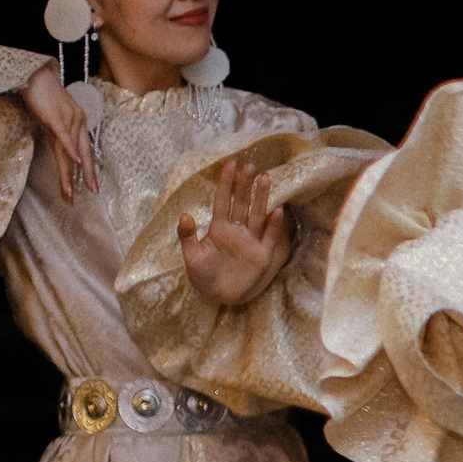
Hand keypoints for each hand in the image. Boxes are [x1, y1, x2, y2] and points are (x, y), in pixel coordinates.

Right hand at [20, 63, 97, 201]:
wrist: (36, 73)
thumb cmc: (43, 94)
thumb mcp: (54, 117)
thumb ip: (59, 134)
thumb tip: (62, 152)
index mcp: (78, 123)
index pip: (85, 150)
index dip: (88, 170)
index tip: (90, 187)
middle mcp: (78, 122)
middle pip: (84, 153)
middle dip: (87, 176)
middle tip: (92, 193)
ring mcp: (68, 119)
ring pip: (71, 151)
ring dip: (71, 173)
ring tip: (71, 192)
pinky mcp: (55, 116)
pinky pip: (64, 136)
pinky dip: (70, 149)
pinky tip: (74, 162)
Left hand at [178, 158, 293, 306]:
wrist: (219, 297)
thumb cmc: (203, 276)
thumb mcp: (191, 257)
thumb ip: (187, 236)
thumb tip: (185, 215)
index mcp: (219, 228)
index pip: (223, 201)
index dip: (227, 183)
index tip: (230, 164)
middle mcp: (237, 230)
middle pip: (242, 203)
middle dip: (245, 185)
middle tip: (249, 165)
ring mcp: (251, 241)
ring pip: (257, 214)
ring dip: (261, 197)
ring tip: (264, 178)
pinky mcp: (262, 255)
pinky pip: (270, 237)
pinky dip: (274, 225)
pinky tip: (277, 211)